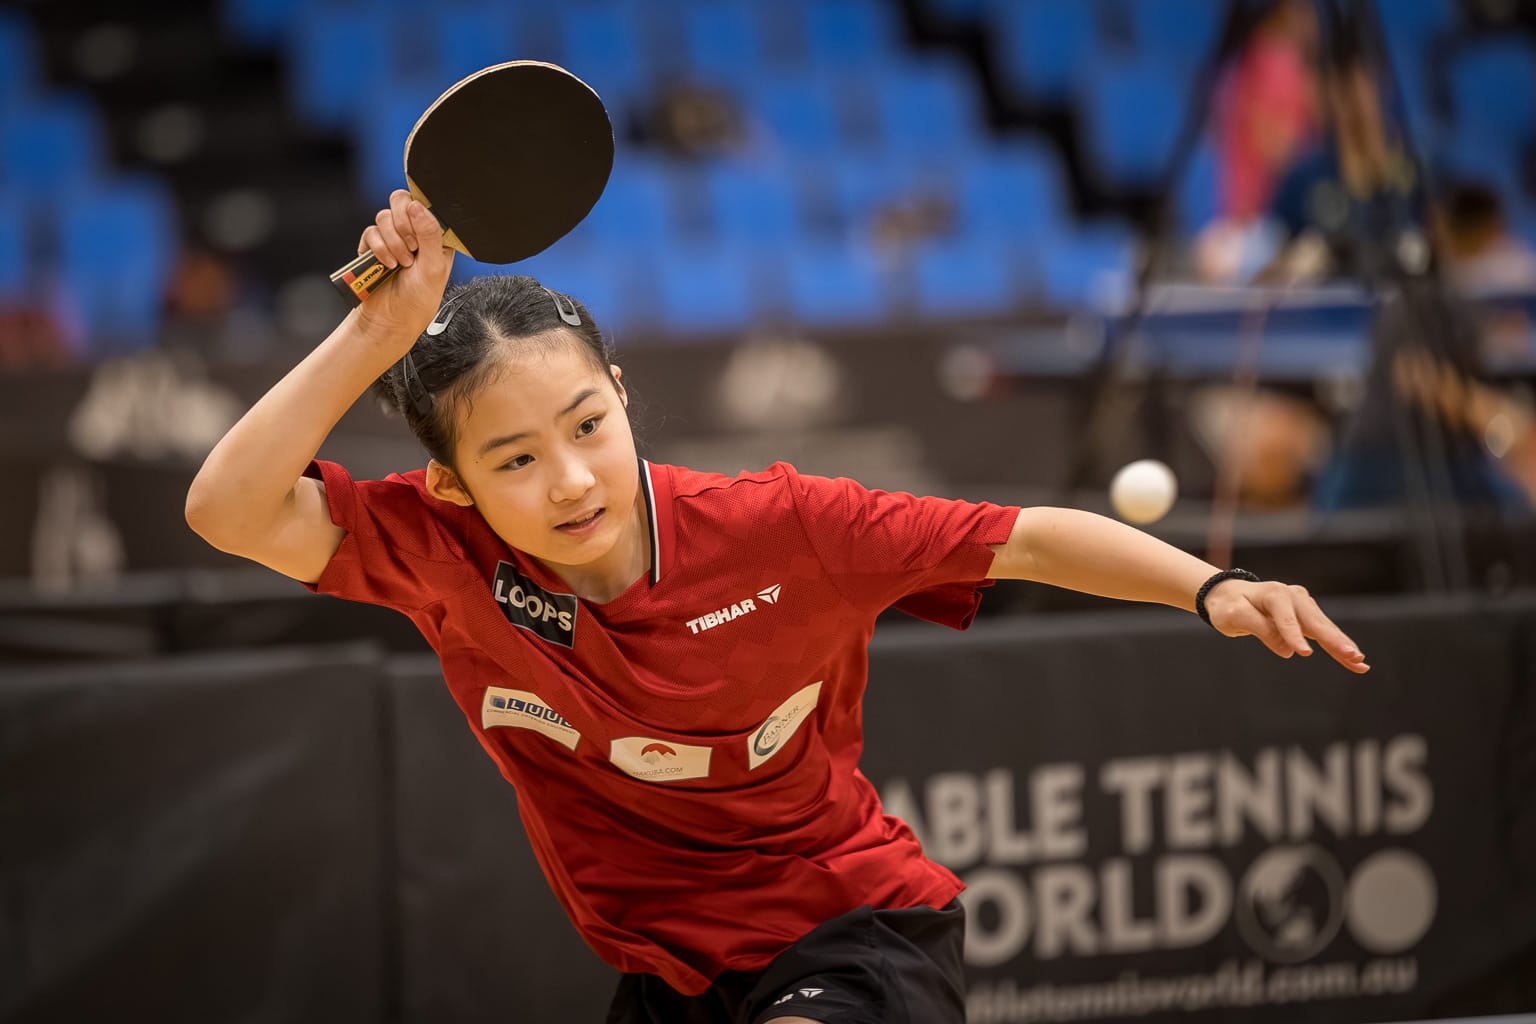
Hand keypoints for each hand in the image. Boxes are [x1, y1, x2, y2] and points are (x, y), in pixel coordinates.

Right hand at [353, 190, 455, 341]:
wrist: (392, 318)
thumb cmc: (419, 299)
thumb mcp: (434, 267)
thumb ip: (429, 234)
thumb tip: (416, 206)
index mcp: (436, 235)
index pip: (426, 204)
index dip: (419, 214)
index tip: (420, 236)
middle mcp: (414, 232)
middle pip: (401, 201)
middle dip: (404, 225)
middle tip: (412, 247)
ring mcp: (393, 237)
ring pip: (384, 216)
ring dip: (393, 241)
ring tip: (402, 263)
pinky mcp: (374, 245)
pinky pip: (371, 232)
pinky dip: (379, 248)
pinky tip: (388, 264)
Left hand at [1203, 580, 1369, 673]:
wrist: (1229, 595)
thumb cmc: (1229, 606)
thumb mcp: (1233, 616)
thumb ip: (1259, 629)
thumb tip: (1288, 650)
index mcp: (1274, 594)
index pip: (1285, 619)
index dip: (1293, 636)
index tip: (1303, 653)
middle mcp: (1294, 596)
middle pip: (1315, 622)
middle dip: (1334, 640)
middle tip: (1352, 656)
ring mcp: (1304, 606)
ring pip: (1326, 629)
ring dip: (1344, 646)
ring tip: (1361, 663)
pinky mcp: (1307, 617)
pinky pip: (1325, 634)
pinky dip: (1340, 647)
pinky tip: (1357, 662)